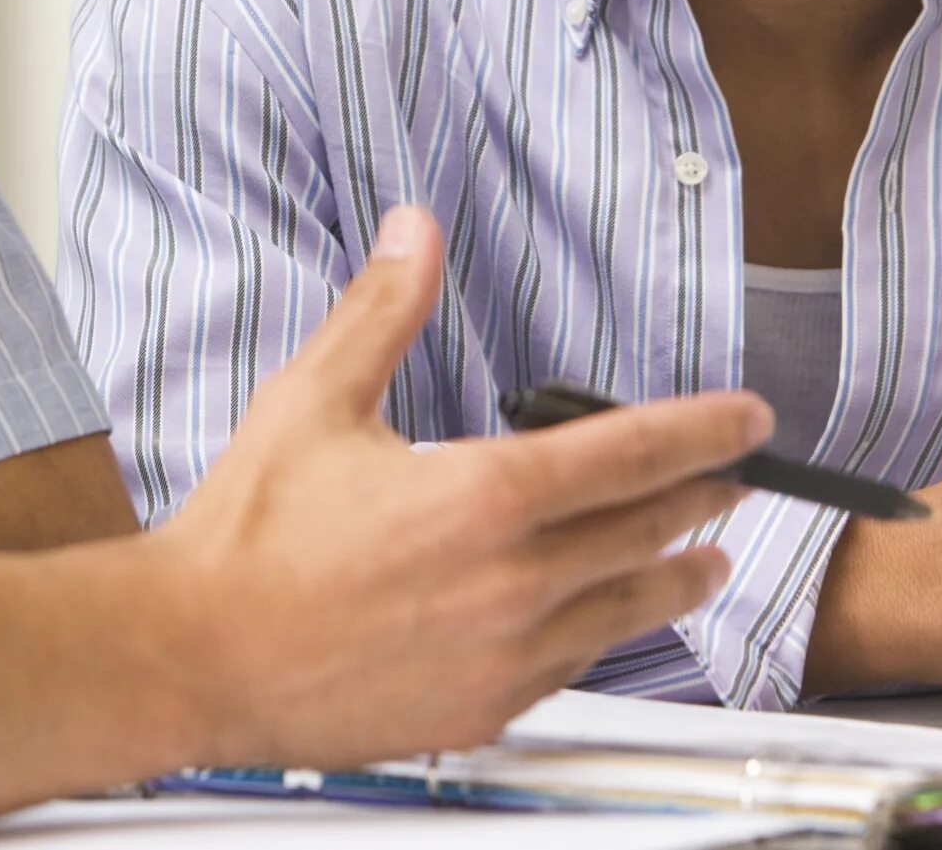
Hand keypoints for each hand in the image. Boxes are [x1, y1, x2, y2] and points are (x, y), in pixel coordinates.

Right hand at [156, 206, 770, 768]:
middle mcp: (512, 582)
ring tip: (705, 562)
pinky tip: (605, 624)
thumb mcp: (312, 399)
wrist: (191, 658)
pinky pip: (573, 668)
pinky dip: (604, 635)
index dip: (707, 429)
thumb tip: (414, 231)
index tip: (750, 419)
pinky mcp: (480, 710)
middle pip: (646, 531)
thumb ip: (381, 311)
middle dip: (702, 498)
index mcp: (483, 496)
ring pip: (626, 610)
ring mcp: (503, 656)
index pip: (633, 451)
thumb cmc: (243, 539)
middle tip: (736, 479)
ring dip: (676, 576)